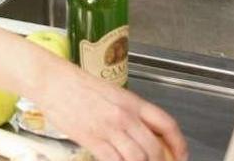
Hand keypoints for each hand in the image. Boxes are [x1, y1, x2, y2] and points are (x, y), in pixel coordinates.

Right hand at [33, 61, 187, 160]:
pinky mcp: (92, 140)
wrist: (52, 81)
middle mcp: (125, 116)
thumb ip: (128, 112)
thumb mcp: (111, 93)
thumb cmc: (77, 84)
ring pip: (138, 159)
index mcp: (132, 101)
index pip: (167, 125)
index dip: (179, 144)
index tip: (180, 155)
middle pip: (155, 148)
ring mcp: (109, 129)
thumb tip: (143, 132)